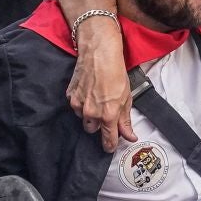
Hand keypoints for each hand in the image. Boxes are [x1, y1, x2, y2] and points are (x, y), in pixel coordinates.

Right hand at [66, 20, 135, 152]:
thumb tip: (130, 136)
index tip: (110, 147)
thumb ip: (125, 120)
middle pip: (93, 130)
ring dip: (89, 114)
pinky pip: (76, 107)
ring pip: (83, 119)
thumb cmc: (115, 72)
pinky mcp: (70, 96)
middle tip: (104, 111)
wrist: (99, 54)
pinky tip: (88, 92)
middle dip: (99, 125)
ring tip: (96, 98)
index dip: (109, 145)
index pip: (108, 140)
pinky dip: (81, 103)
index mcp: (108, 114)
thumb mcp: (126, 98)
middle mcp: (92, 113)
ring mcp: (79, 105)